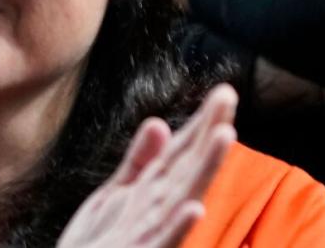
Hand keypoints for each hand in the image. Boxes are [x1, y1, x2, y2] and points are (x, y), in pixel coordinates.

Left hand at [56, 85, 238, 247]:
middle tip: (227, 97)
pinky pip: (163, 242)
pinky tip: (195, 208)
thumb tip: (157, 121)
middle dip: (210, 132)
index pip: (183, 149)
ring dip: (206, 168)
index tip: (223, 93)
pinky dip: (179, 227)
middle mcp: (160, 207)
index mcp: (153, 189)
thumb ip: (138, 161)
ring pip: (184, 196)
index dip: (201, 122)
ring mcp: (152, 232)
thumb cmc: (97, 245)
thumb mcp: (113, 195)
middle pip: (190, 164)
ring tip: (224, 136)